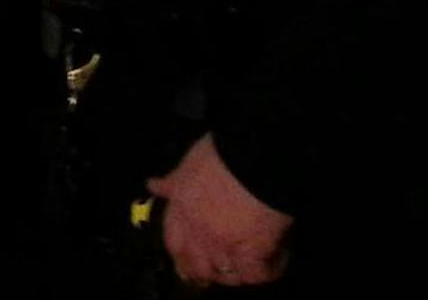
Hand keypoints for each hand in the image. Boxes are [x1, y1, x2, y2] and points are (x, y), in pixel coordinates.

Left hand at [147, 133, 291, 286]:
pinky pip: (257, 274)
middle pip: (197, 267)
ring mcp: (225, 245)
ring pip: (226, 274)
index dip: (180, 257)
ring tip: (246, 267)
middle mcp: (198, 232)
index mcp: (181, 210)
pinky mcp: (254, 251)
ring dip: (235, 274)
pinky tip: (274, 261)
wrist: (255, 156)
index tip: (186, 265)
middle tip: (219, 271)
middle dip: (206, 272)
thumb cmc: (221, 153)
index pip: (173, 243)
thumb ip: (173, 181)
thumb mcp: (189, 163)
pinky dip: (268, 270)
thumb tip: (153, 185)